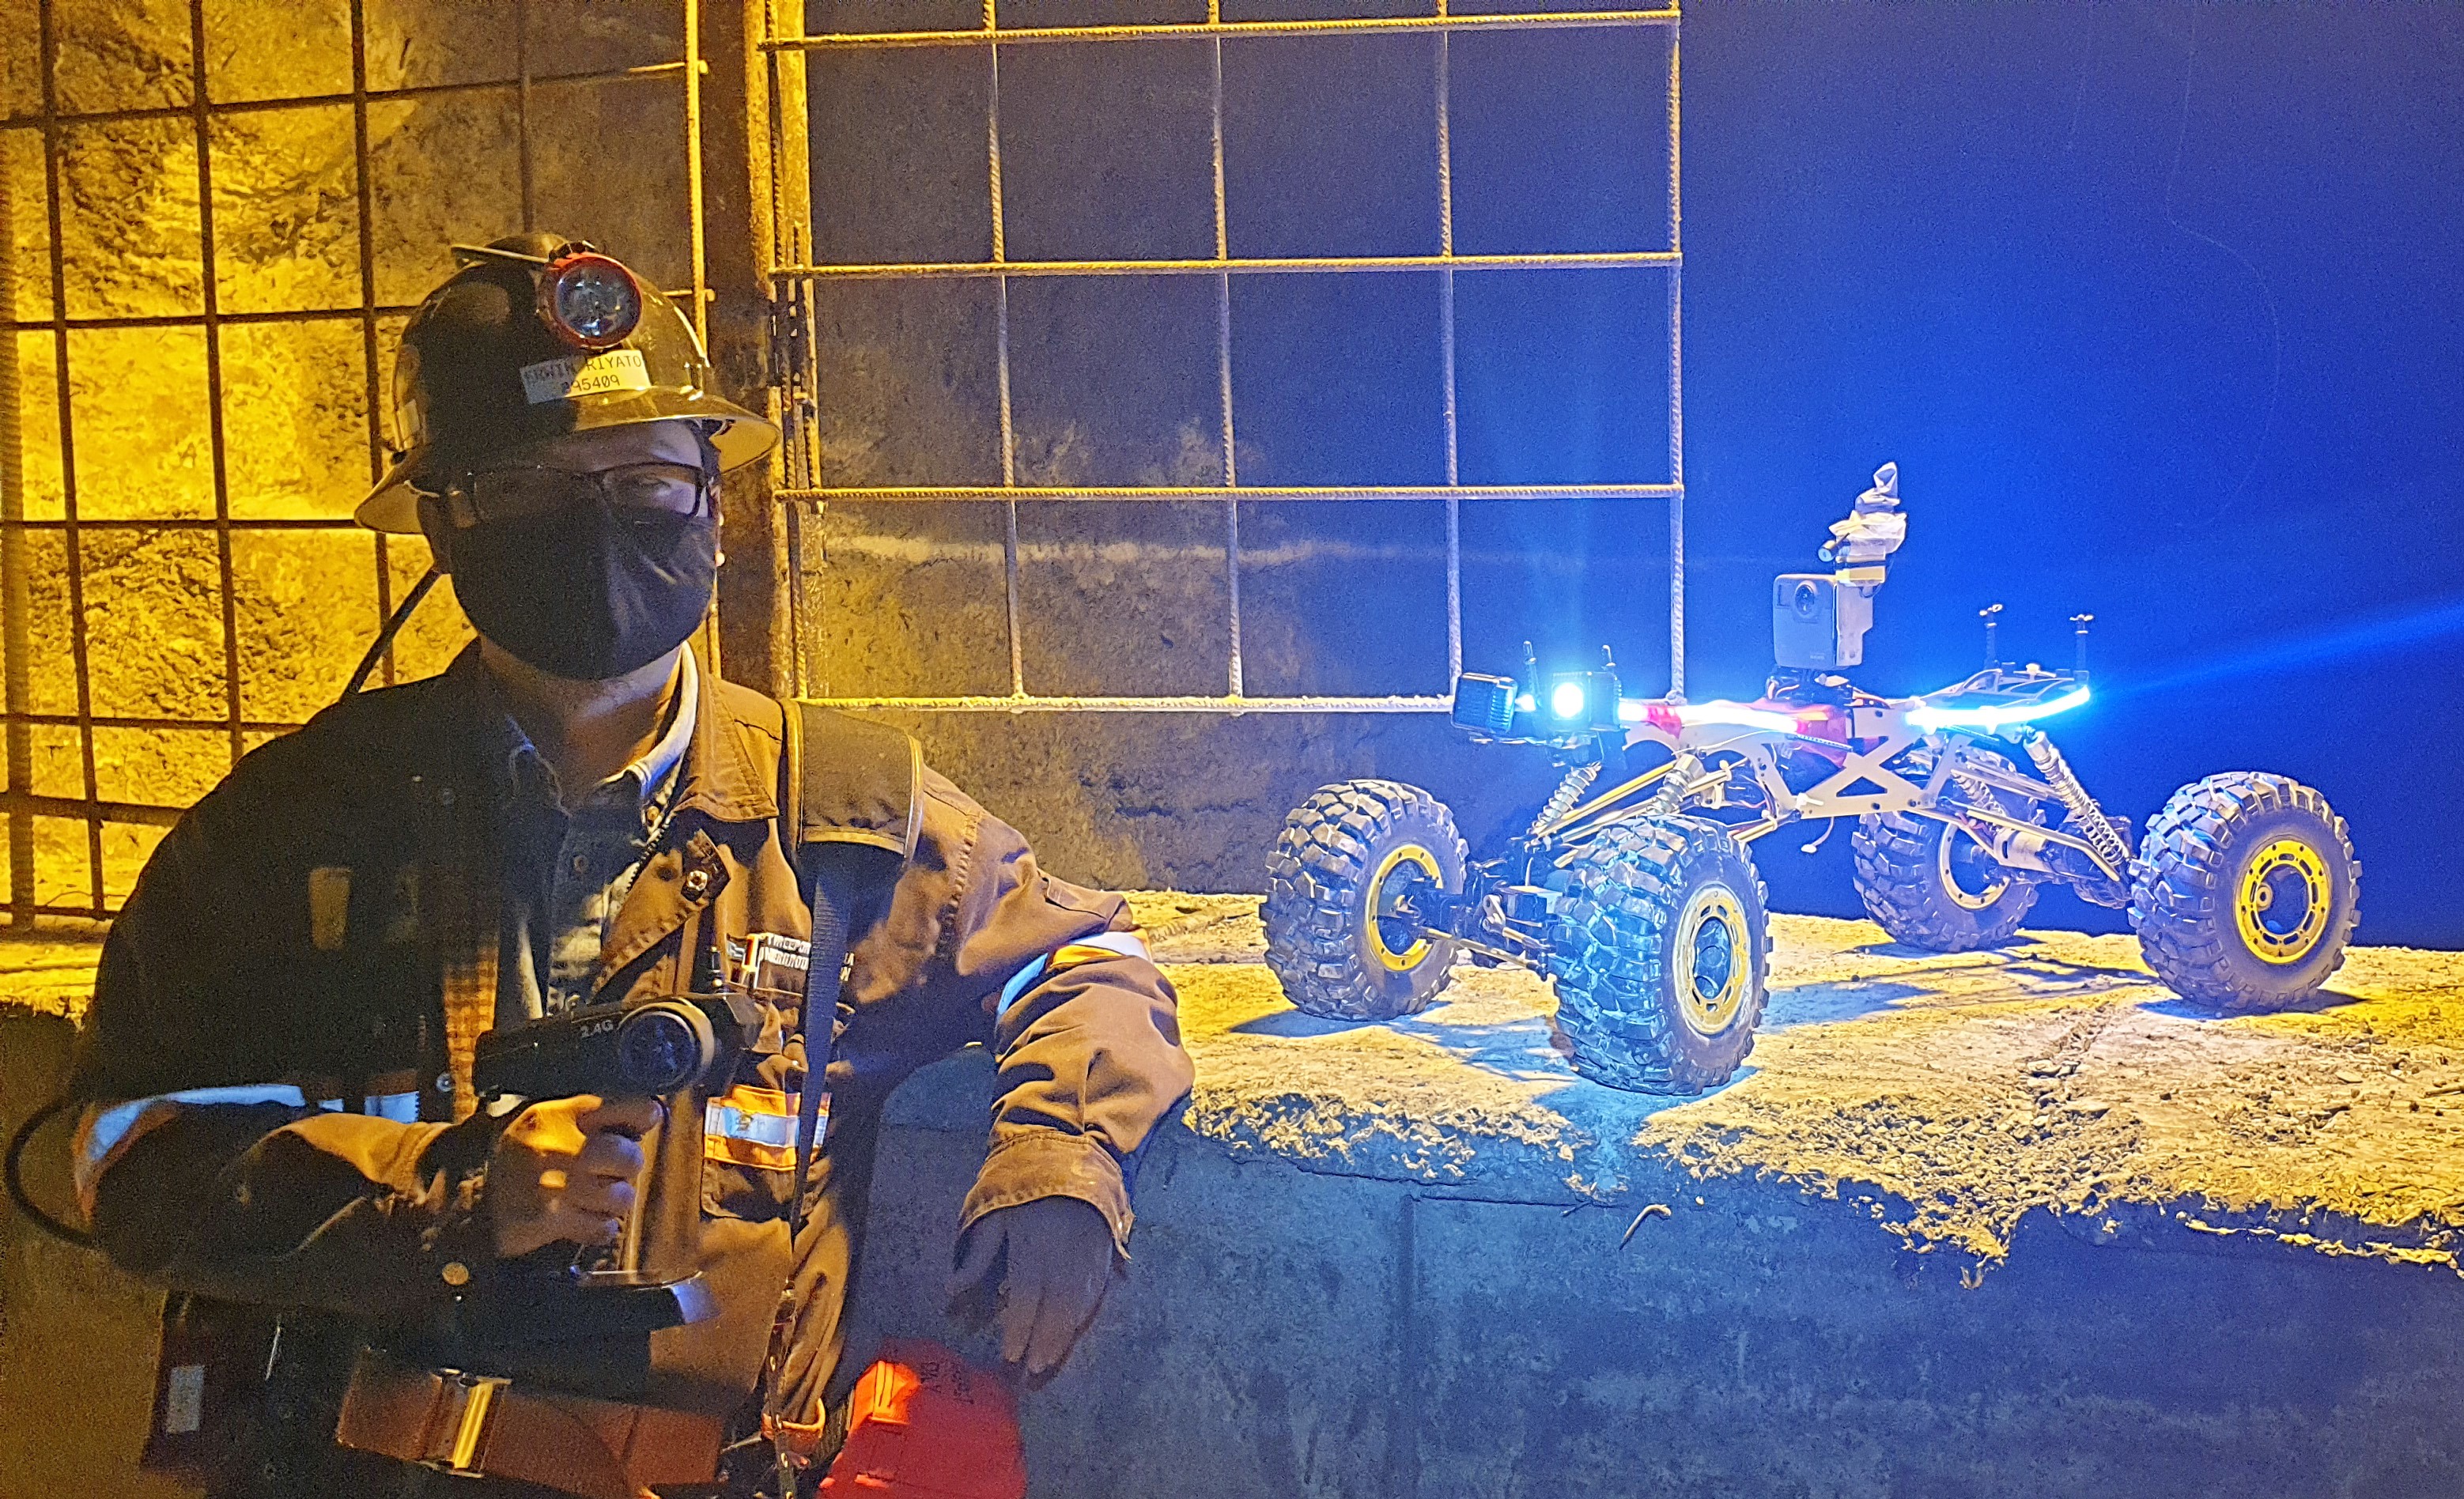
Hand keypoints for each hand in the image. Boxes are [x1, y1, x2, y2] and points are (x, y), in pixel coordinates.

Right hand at [486, 1095, 660, 1258]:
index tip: (646, 1120)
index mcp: (559, 1115)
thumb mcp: (543, 1121)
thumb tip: (650, 1113)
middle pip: (629, 1157)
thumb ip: (589, 1116)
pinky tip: (584, 1219)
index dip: (643, 1114)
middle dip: (626, 1167)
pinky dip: (599, 1227)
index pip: (624, 1105)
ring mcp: (556, 1185)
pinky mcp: (551, 1219)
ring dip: (613, 1201)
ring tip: (595, 1197)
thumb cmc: (515, 1158)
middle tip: (610, 1171)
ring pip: (621, 1196)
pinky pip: (602, 1227)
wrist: (468, 1196)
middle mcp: (560, 1146)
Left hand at [946, 1197, 1117, 1379]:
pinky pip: (1096, 1294)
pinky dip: (1084, 1318)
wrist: (1072, 1158)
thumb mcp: (994, 1215)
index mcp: (1033, 1246)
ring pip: (1078, 1307)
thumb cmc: (1025, 1190)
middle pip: (1055, 1309)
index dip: (1019, 1329)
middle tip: (1032, 1370)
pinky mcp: (1104, 1256)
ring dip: (1064, 1337)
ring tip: (1049, 1361)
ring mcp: (1087, 1258)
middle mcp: (1063, 1256)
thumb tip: (950, 1287)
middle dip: (1043, 1342)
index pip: (1027, 1297)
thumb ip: (978, 1253)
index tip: (1010, 1354)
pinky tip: (1073, 1333)